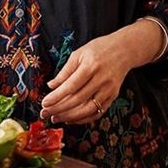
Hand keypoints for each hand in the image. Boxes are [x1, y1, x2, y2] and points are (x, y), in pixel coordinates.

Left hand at [40, 20, 165, 124]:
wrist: (124, 50)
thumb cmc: (98, 49)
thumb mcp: (79, 53)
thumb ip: (65, 71)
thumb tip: (51, 86)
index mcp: (91, 66)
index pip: (71, 86)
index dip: (57, 96)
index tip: (44, 103)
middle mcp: (101, 80)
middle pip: (78, 100)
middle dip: (59, 109)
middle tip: (44, 113)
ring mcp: (109, 90)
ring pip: (88, 110)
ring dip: (70, 117)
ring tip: (55, 118)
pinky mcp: (113, 97)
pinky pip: (97, 113)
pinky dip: (83, 118)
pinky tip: (70, 119)